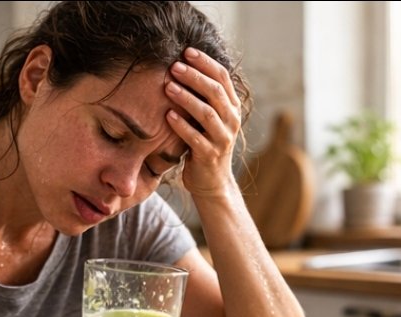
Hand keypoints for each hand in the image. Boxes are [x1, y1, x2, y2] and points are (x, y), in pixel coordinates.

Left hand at [164, 47, 242, 196]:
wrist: (212, 181)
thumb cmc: (204, 143)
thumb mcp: (208, 118)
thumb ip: (202, 96)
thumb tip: (181, 65)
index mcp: (232, 107)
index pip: (222, 77)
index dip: (205, 62)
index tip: (187, 51)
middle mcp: (231, 120)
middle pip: (215, 92)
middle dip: (194, 76)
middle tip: (174, 66)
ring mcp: (222, 139)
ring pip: (206, 113)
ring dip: (186, 98)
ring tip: (168, 87)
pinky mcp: (209, 156)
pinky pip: (195, 138)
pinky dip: (181, 125)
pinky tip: (168, 115)